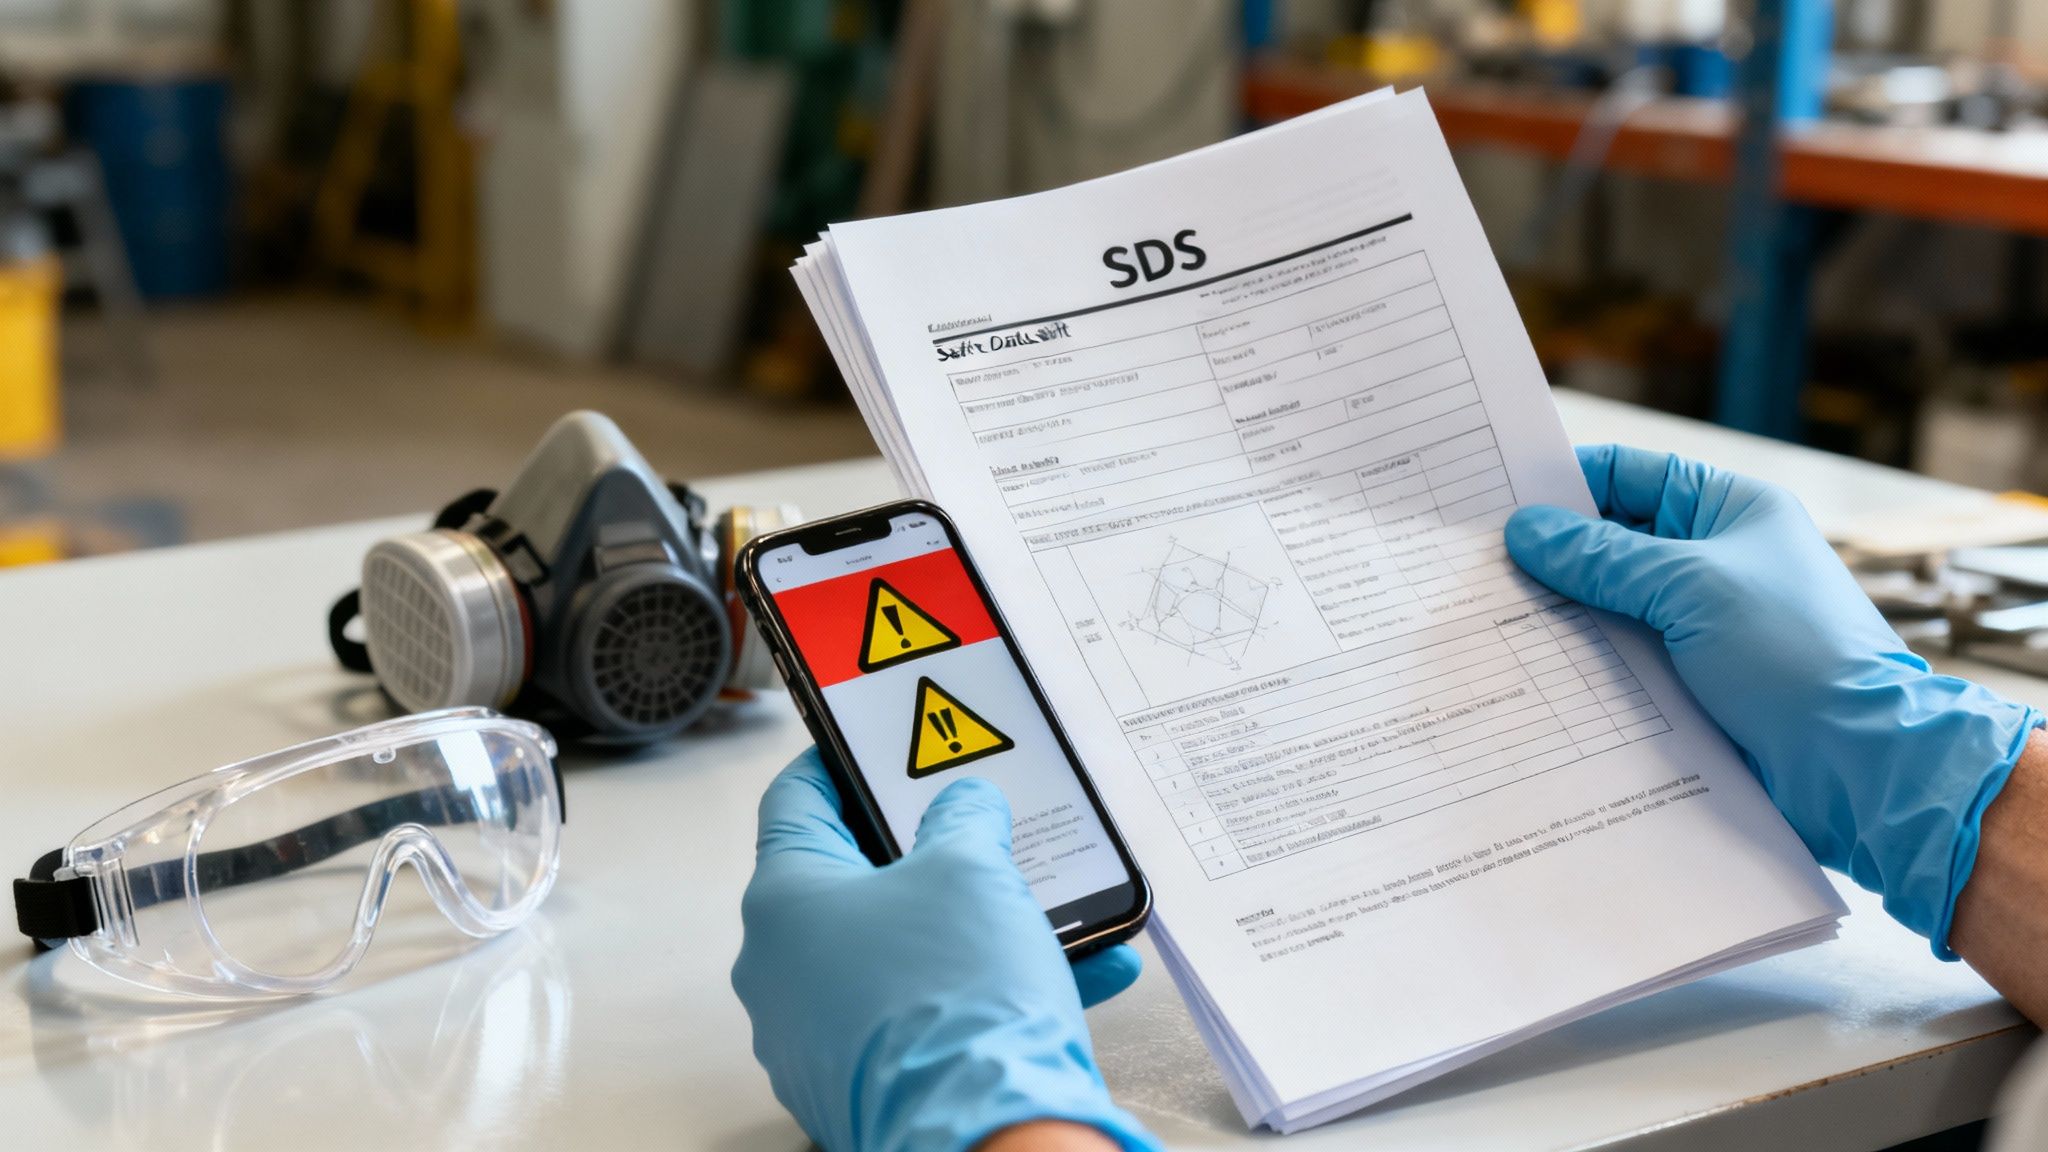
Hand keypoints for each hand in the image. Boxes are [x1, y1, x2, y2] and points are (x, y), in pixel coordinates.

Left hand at [731, 748, 1156, 1151]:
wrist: (985, 1135)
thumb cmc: (954, 999)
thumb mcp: (973, 868)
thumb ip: (965, 817)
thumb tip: (964, 806)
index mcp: (784, 902)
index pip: (794, 801)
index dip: (839, 763)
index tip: (874, 747)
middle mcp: (783, 973)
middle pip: (854, 883)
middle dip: (931, 854)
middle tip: (976, 827)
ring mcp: (820, 1036)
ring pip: (902, 954)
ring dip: (975, 926)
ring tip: (1050, 907)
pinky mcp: (868, 1085)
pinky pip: (927, 1015)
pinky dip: (986, 990)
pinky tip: (1072, 971)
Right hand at [1505, 445, 2040, 955]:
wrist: (1860, 765)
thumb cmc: (1794, 657)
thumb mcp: (1690, 589)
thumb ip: (1602, 559)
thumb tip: (1525, 532)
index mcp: (1729, 510)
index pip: (1628, 474)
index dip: (1563, 483)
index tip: (1494, 502)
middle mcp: (1714, 559)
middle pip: (1611, 540)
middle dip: (1551, 554)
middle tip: (1475, 566)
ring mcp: (1702, 622)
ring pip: (1610, 603)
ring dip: (1562, 613)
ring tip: (1488, 619)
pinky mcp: (1692, 679)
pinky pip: (1623, 657)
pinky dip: (1584, 660)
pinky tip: (1530, 669)